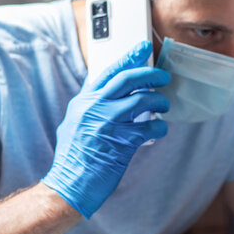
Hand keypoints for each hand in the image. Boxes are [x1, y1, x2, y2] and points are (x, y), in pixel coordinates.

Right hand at [42, 41, 169, 218]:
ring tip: (164, 105)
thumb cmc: (74, 158)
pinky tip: (160, 129)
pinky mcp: (122, 142)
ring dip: (159, 100)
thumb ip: (92, 109)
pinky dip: (159, 126)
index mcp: (83, 102)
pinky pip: (149, 127)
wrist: (69, 185)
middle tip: (164, 75)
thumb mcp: (75, 124)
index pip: (108, 72)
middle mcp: (94, 108)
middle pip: (127, 79)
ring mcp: (108, 123)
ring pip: (142, 100)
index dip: (128, 58)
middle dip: (150, 74)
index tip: (143, 48)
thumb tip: (114, 99)